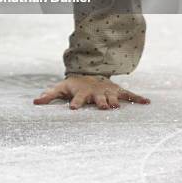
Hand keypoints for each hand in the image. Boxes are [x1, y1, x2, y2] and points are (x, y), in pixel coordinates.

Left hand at [33, 74, 150, 109]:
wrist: (90, 73)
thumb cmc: (74, 85)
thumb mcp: (61, 88)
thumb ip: (49, 95)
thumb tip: (35, 103)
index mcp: (81, 93)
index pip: (77, 98)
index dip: (75, 103)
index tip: (73, 108)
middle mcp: (95, 92)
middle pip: (99, 99)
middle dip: (101, 102)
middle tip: (102, 107)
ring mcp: (107, 91)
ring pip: (112, 98)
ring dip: (115, 102)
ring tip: (117, 107)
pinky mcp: (117, 91)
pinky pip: (128, 95)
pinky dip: (137, 98)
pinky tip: (146, 102)